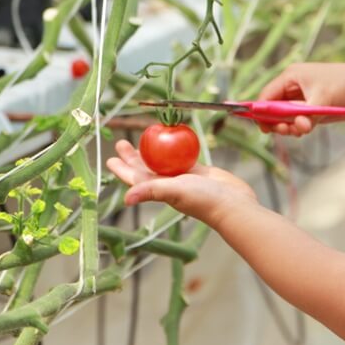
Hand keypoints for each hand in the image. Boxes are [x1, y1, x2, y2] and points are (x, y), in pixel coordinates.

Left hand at [106, 140, 257, 225]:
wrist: (233, 204)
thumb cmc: (204, 200)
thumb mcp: (175, 192)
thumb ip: (151, 191)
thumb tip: (125, 199)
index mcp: (160, 189)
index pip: (136, 177)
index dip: (122, 169)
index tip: (110, 158)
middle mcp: (169, 184)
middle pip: (146, 167)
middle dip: (133, 157)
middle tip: (122, 143)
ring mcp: (184, 177)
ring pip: (163, 161)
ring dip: (153, 151)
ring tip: (145, 139)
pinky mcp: (199, 172)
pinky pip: (183, 157)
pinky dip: (176, 149)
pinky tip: (173, 140)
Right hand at [257, 62, 344, 136]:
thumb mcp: (323, 101)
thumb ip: (307, 116)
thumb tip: (295, 127)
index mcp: (291, 75)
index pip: (266, 95)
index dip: (262, 113)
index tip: (263, 129)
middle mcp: (293, 83)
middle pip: (274, 107)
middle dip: (279, 122)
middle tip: (287, 132)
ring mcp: (302, 94)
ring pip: (286, 114)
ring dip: (291, 125)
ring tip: (303, 129)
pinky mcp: (311, 103)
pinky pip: (298, 116)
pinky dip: (300, 124)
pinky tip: (308, 127)